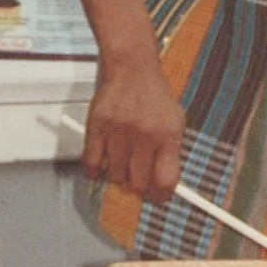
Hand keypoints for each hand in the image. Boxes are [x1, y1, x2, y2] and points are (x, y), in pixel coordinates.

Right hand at [83, 54, 184, 202]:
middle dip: (139, 186)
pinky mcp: (97, 125)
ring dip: (118, 175)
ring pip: (114, 176)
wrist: (133, 68)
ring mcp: (119, 130)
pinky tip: (101, 165)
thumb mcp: (175, 123)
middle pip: (138, 183)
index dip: (161, 196)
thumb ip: (171, 154)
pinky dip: (94, 171)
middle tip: (138, 178)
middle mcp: (144, 134)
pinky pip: (91, 163)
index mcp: (168, 135)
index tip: (158, 197)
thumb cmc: (155, 99)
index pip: (165, 180)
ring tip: (122, 162)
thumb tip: (164, 189)